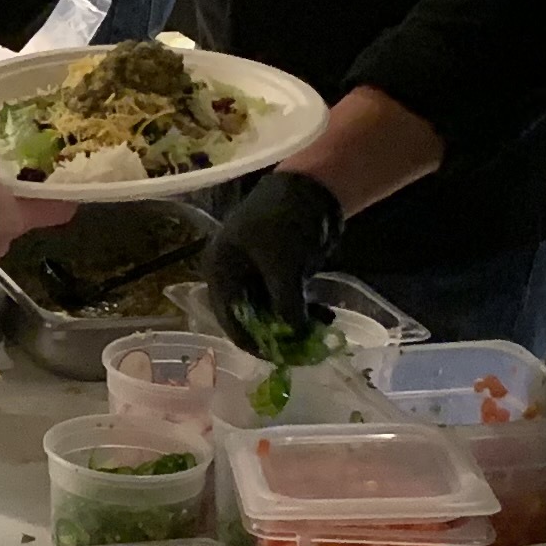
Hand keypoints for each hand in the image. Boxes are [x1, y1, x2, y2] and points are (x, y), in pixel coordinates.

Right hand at [206, 170, 343, 347]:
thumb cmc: (286, 221)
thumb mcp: (283, 266)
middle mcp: (233, 275)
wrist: (311, 187)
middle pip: (250, 318)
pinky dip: (303, 310)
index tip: (280, 357)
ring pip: (271, 311)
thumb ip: (286, 304)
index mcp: (220, 270)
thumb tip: (296, 336)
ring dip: (295, 323)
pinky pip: (286, 301)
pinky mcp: (277, 272)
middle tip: (304, 349)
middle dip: (277, 334)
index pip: (229, 319)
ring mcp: (255, 273)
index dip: (254, 341)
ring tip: (322, 328)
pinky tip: (324, 317)